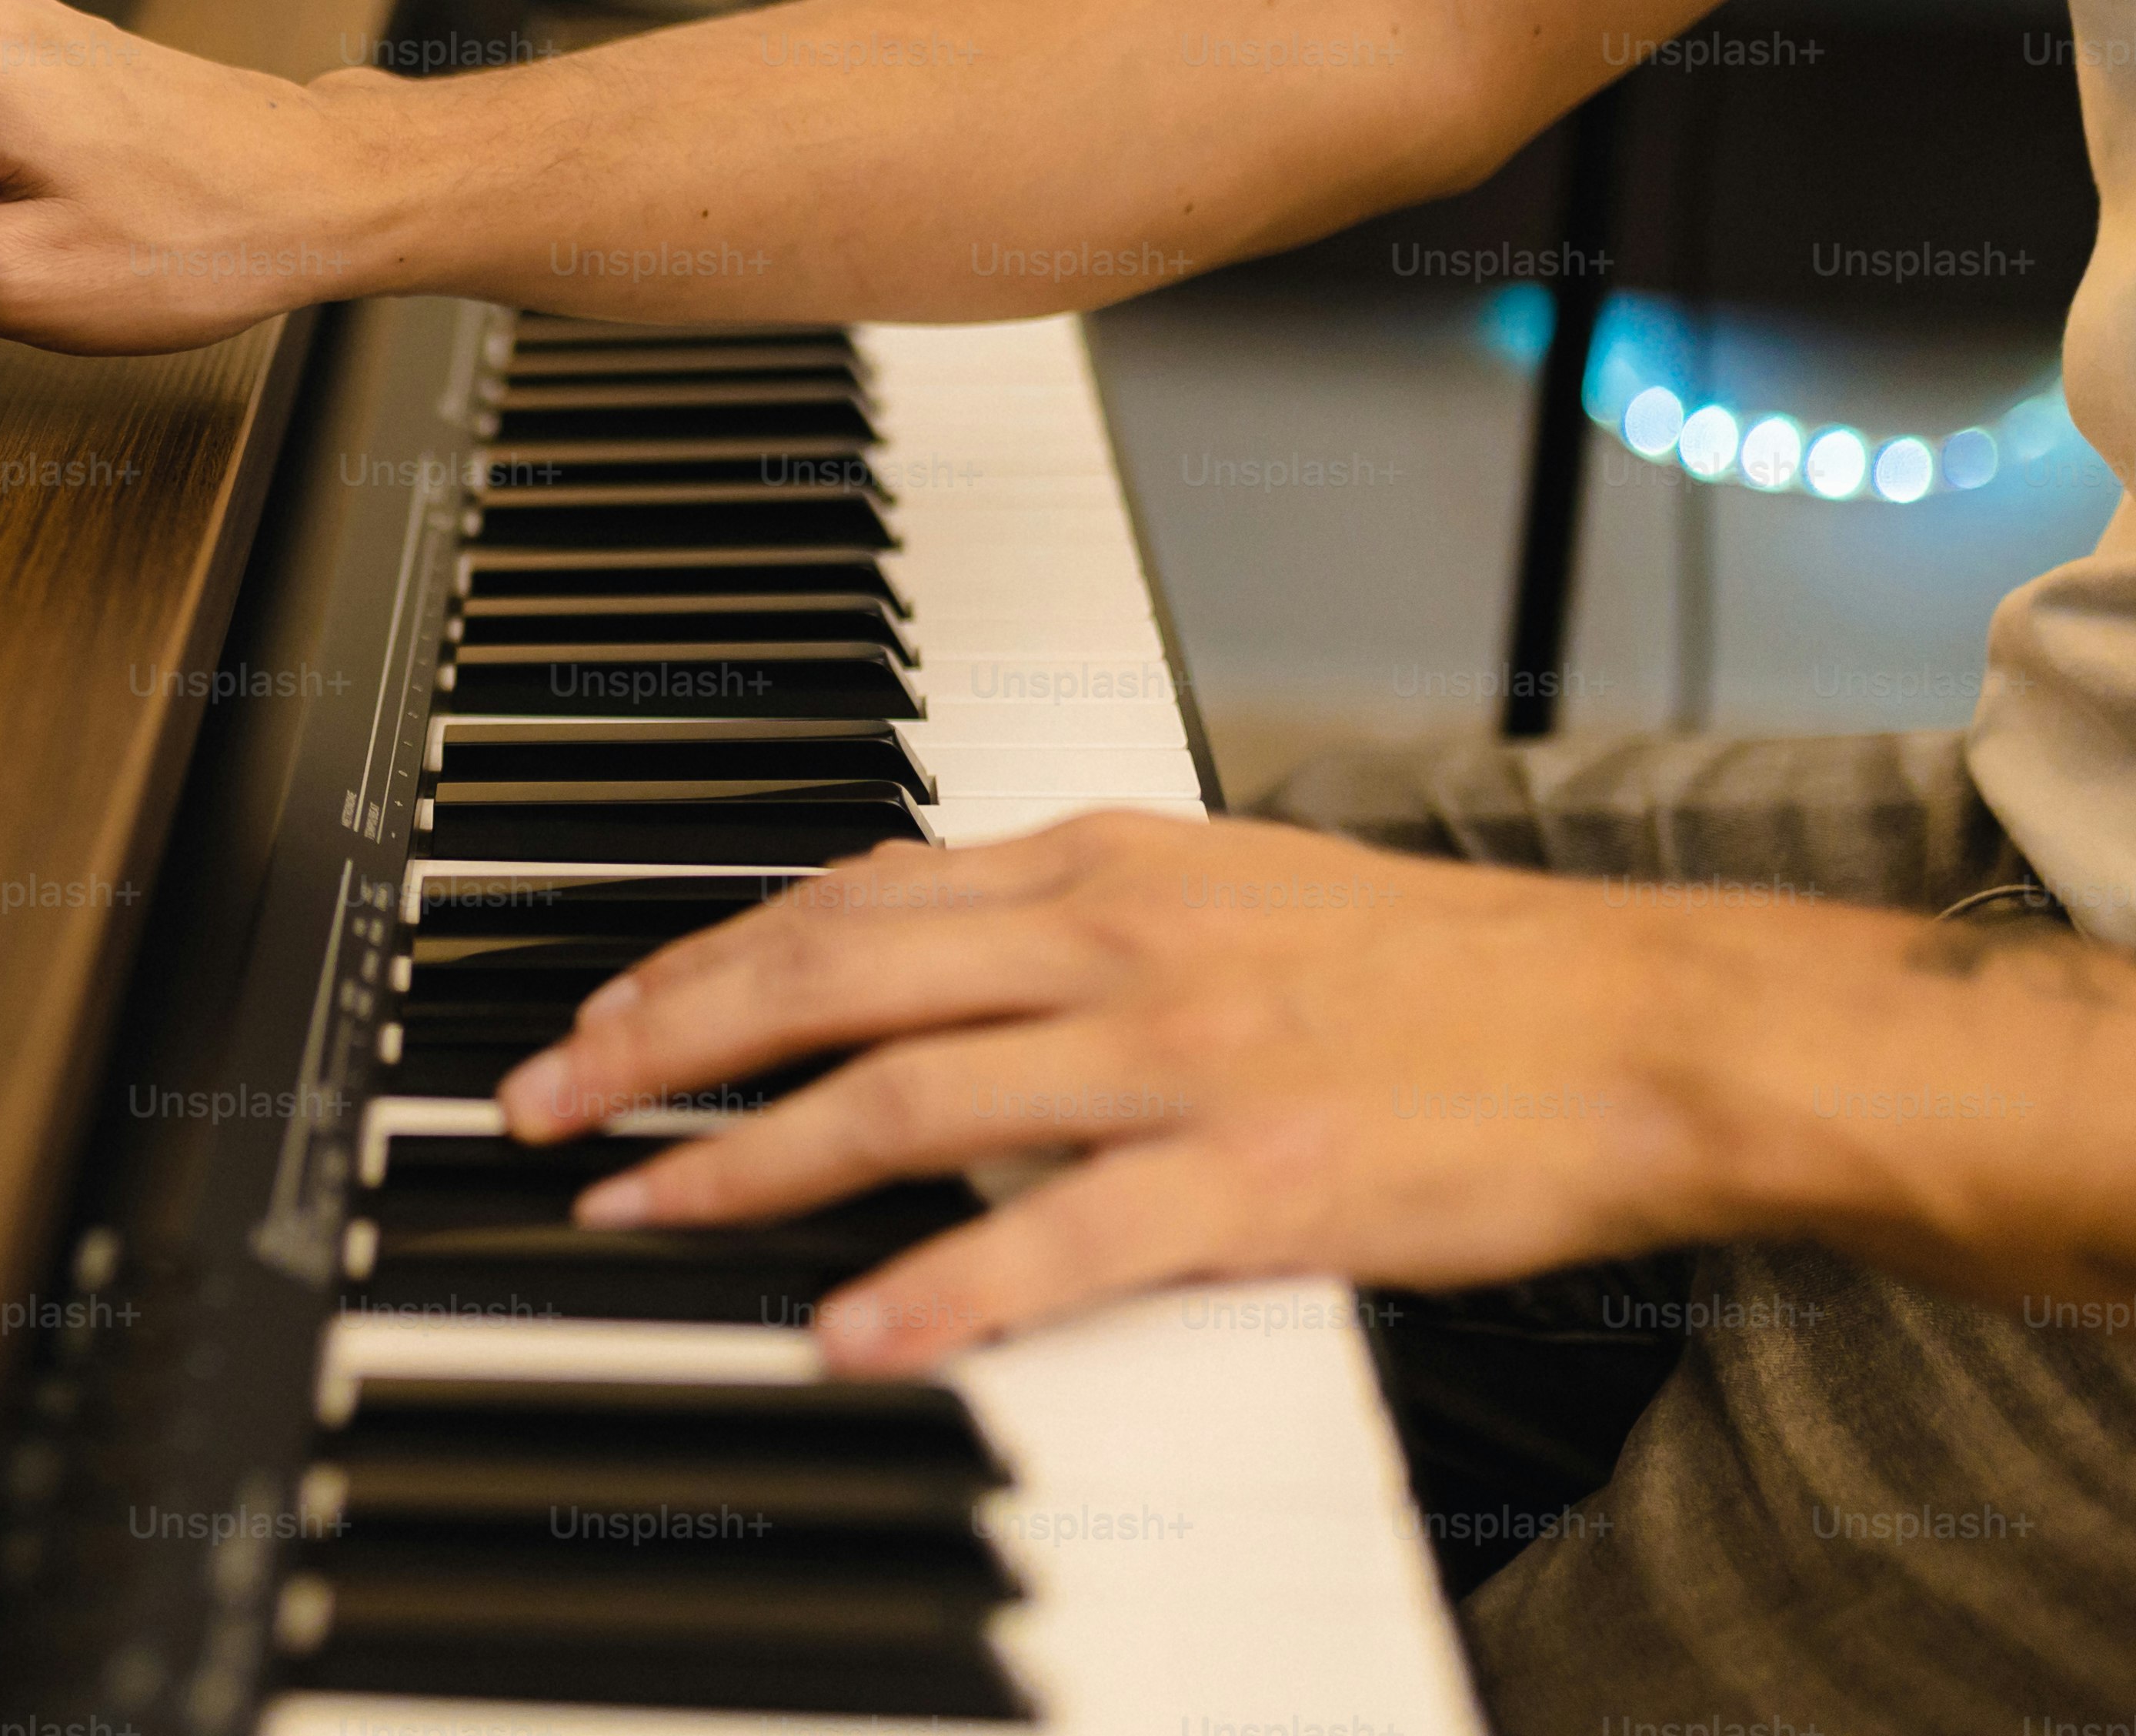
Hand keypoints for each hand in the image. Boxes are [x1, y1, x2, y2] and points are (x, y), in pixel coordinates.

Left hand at [490, 812, 1842, 1373]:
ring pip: (907, 1095)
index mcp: (1107, 865)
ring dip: (747, 1156)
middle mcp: (1116, 941)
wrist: (1645, 1022)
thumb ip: (1065, 910)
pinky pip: (1060, 1238)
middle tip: (548, 1104)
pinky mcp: (1257, 1180)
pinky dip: (940, 1286)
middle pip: (830, 975)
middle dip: (664, 1040)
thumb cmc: (1444, 974)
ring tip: (637, 1207)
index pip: (846, 896)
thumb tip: (910, 930)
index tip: (601, 1014)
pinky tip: (848, 1329)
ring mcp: (1181, 1059)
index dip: (702, 957)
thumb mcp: (1224, 888)